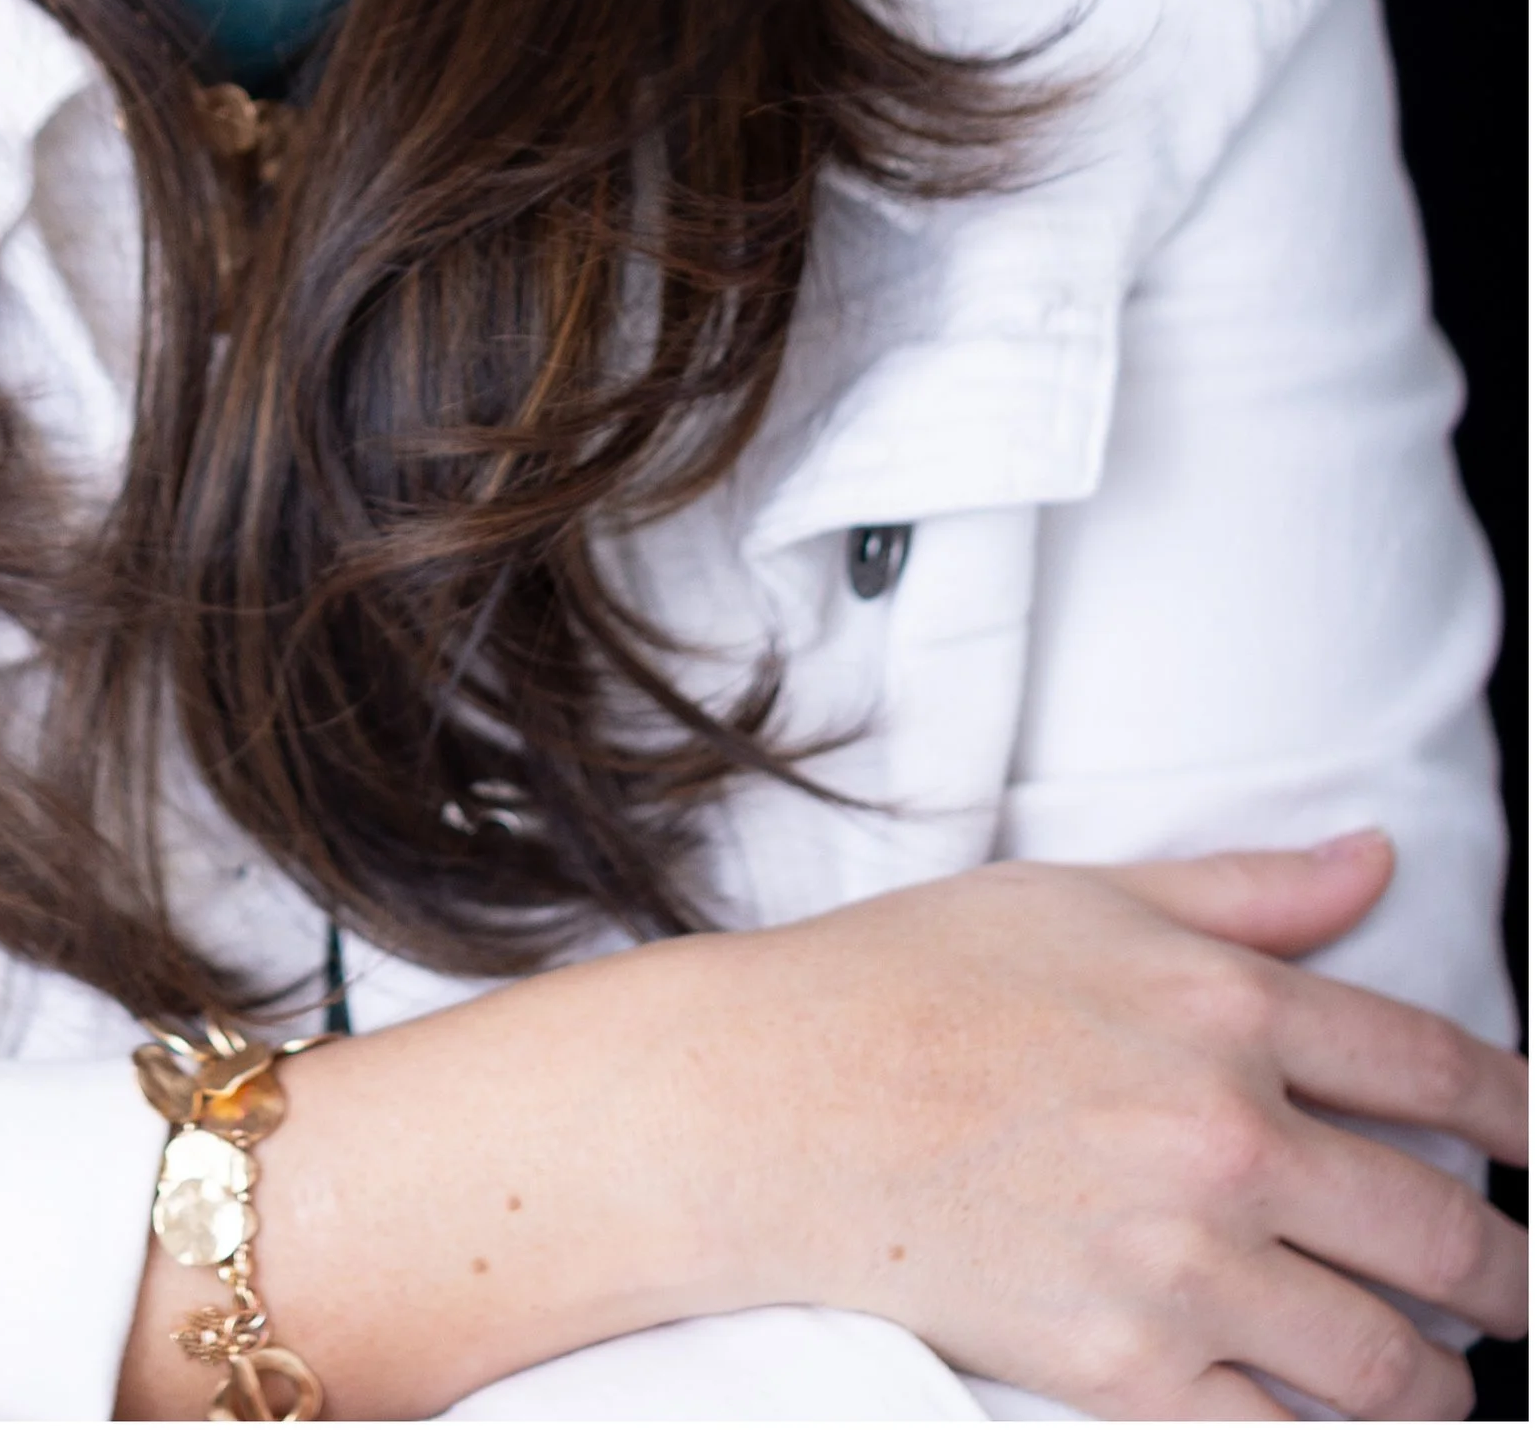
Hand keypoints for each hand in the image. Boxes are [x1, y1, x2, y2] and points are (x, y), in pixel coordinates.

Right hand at [683, 831, 1526, 1419]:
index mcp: (1222, 1003)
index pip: (1430, 1064)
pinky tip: (1349, 1427)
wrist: (773, 1102)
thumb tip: (1374, 862)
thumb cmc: (910, 980)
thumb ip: (1246, 890)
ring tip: (1448, 1378)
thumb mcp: (1084, 896)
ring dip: (1442, 1378)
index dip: (1516, 1112)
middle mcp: (1225, 1134)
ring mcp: (1182, 1261)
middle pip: (1437, 1225)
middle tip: (1528, 1285)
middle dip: (1510, 1269)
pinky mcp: (1127, 1367)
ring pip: (1387, 1356)